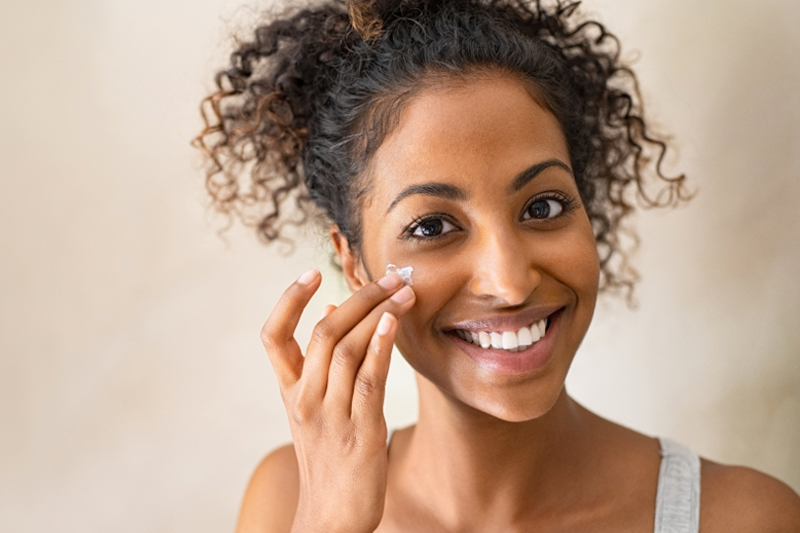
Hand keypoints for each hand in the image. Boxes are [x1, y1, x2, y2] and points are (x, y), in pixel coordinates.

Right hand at [260, 268, 415, 532]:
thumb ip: (320, 363)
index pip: (274, 336)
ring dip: (378, 314)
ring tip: (403, 292)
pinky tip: (393, 324)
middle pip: (324, 333)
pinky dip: (380, 347)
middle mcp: (305, 399)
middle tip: (390, 276)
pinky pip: (369, 381)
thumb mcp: (314, 409)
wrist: (331, 515)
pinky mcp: (361, 432)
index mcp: (291, 391)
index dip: (288, 301)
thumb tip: (331, 312)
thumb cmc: (328, 456)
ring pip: (348, 350)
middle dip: (359, 297)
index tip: (311, 273)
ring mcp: (332, 415)